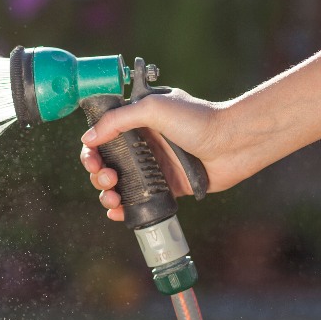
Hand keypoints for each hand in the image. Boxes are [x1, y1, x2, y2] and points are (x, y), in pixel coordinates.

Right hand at [79, 89, 246, 220]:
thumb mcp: (153, 108)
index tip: (92, 159)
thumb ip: (118, 120)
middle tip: (107, 177)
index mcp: (136, 123)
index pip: (102, 136)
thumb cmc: (198, 120)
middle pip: (105, 163)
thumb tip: (88, 139)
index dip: (91, 149)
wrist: (232, 143)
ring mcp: (153, 167)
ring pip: (117, 184)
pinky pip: (137, 200)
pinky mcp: (165, 188)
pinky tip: (117, 211)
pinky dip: (122, 208)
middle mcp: (142, 145)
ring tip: (112, 196)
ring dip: (106, 193)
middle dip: (97, 174)